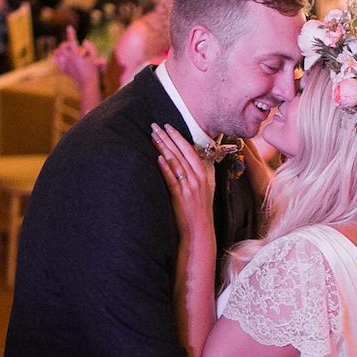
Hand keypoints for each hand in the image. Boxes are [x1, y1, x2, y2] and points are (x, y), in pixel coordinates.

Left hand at [53, 26, 103, 89]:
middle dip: (64, 45)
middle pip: (62, 47)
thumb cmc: (93, 69)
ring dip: (59, 52)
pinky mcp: (65, 70)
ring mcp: (66, 64)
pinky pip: (59, 64)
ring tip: (58, 52)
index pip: (72, 40)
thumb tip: (84, 41)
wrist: (87, 82)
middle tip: (66, 45)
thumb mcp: (95, 56)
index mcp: (76, 53)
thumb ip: (90, 47)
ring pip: (58, 55)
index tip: (69, 27)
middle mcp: (69, 58)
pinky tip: (56, 60)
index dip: (70, 33)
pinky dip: (58, 61)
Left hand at [152, 123, 211, 237]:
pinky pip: (172, 179)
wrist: (199, 231)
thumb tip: (184, 161)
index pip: (189, 150)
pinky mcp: (180, 197)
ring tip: (153, 136)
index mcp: (203, 174)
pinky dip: (165, 168)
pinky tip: (158, 158)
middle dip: (167, 137)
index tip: (168, 126)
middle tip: (155, 125)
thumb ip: (196, 175)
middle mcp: (197, 178)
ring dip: (163, 147)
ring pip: (175, 162)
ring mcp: (189, 187)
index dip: (178, 137)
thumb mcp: (203, 189)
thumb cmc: (198, 211)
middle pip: (180, 153)